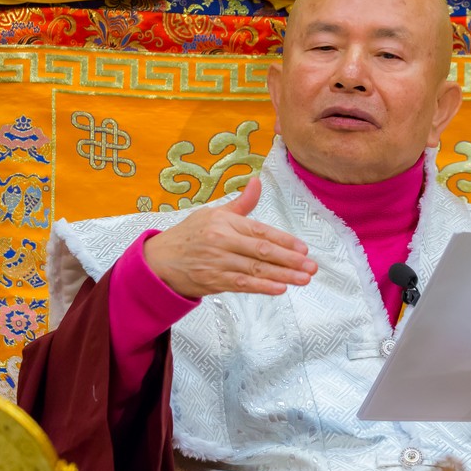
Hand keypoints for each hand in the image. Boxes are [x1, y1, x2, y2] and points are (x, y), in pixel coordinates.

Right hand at [143, 178, 317, 298]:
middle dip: (289, 260)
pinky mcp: (214, 281)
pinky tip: (280, 288)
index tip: (303, 248)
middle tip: (311, 266)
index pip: (260, 231)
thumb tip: (257, 182)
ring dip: (282, 276)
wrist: (160, 261)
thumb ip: (241, 203)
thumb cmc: (190, 235)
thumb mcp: (212, 213)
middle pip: (262, 251)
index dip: (284, 240)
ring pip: (255, 270)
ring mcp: (218, 263)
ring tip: (303, 279)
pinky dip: (262, 287)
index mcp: (224, 222)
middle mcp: (222, 241)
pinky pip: (242, 285)